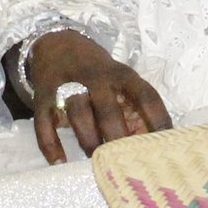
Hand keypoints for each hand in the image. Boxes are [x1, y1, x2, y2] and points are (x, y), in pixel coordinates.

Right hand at [25, 31, 170, 162]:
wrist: (57, 45)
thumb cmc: (99, 75)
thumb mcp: (121, 82)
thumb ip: (136, 112)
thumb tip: (151, 151)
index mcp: (122, 75)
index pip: (146, 96)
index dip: (157, 120)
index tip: (163, 146)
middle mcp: (97, 78)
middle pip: (109, 109)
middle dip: (117, 137)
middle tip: (124, 163)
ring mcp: (67, 86)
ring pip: (79, 115)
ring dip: (89, 141)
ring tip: (96, 163)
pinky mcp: (43, 96)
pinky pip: (44, 122)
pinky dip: (50, 143)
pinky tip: (59, 162)